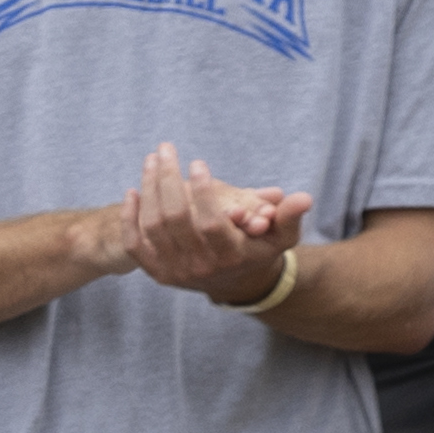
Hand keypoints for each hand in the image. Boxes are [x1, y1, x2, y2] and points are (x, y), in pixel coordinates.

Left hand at [118, 143, 308, 300]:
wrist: (235, 283)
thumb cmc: (258, 248)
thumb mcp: (280, 235)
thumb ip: (289, 216)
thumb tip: (303, 198)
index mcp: (231, 256)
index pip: (210, 223)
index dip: (203, 192)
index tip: (198, 162)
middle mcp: (200, 267)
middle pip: (174, 220)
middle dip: (167, 179)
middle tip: (165, 150)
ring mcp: (175, 271)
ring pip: (153, 226)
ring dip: (149, 189)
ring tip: (152, 160)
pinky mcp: (156, 272)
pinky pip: (135, 243)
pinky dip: (130, 217)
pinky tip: (133, 190)